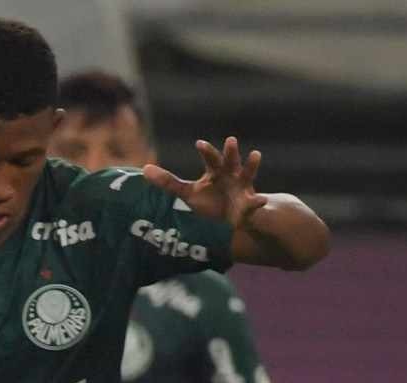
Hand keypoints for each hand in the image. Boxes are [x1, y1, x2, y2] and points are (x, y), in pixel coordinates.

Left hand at [143, 136, 266, 228]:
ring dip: (251, 165)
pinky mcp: (250, 203)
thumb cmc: (209, 201)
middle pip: (229, 161)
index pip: (210, 159)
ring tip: (255, 154)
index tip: (199, 143)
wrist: (231, 219)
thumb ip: (167, 182)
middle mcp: (231, 175)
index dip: (206, 151)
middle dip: (230, 152)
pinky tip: (262, 200)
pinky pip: (255, 202)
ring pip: (247, 174)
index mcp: (215, 171)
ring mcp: (242, 188)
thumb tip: (144, 169)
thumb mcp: (187, 192)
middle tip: (230, 140)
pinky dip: (259, 201)